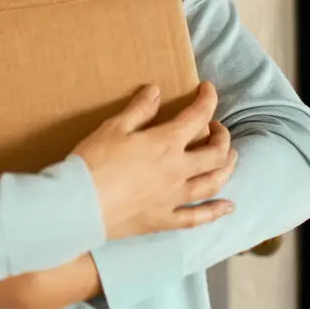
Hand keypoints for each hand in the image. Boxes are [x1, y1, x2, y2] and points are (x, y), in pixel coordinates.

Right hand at [72, 82, 236, 240]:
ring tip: (231, 159)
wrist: (78, 206)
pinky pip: (197, 217)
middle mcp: (177, 170)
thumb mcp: (113, 128)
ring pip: (213, 182)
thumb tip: (156, 91)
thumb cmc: (92, 162)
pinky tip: (228, 206)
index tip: (208, 89)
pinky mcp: (163, 219)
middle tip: (218, 129)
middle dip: (222, 137)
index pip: (197, 116)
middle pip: (216, 153)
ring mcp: (173, 197)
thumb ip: (138, 110)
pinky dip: (215, 211)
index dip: (207, 99)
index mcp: (165, 143)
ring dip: (227, 168)